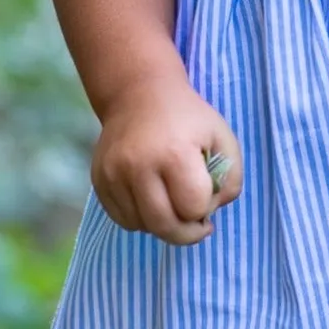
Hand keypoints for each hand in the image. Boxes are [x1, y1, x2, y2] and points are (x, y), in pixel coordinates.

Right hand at [90, 76, 242, 244]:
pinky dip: (140, 218)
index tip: (207, 192)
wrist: (138, 94)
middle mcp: (138, 166)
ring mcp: (113, 174)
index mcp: (174, 153)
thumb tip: (208, 214)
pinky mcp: (99, 180)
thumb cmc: (188, 119)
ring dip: (162, 225)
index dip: (206, 207)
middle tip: (197, 225)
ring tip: (172, 204)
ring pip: (141, 227)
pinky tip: (151, 199)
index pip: (193, 208)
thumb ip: (230, 181)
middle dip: (187, 234)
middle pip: (164, 226)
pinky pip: (122, 219)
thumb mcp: (223, 139)